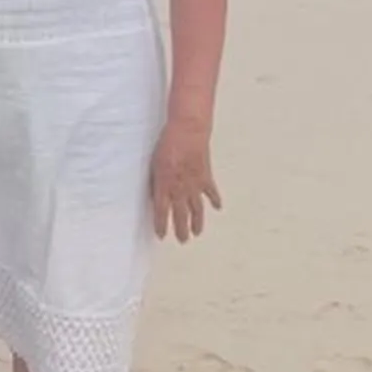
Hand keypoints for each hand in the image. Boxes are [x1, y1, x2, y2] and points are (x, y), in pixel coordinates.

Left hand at [150, 124, 220, 240]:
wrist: (187, 132)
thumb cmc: (167, 144)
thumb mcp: (154, 164)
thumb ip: (155, 182)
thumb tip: (155, 195)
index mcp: (164, 185)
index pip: (161, 212)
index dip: (161, 226)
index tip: (161, 236)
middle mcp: (180, 189)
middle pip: (180, 216)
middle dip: (181, 230)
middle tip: (182, 240)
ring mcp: (194, 185)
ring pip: (197, 210)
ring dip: (197, 223)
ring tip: (197, 233)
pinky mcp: (206, 177)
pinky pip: (211, 193)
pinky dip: (215, 200)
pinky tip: (218, 208)